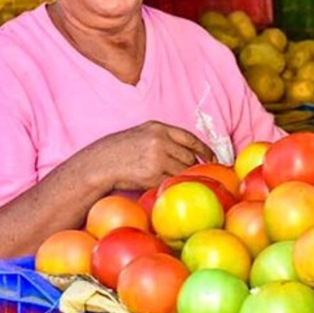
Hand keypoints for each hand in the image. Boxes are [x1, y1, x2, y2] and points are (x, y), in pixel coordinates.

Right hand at [78, 120, 215, 191]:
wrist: (101, 163)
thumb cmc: (121, 149)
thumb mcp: (142, 133)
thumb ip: (164, 138)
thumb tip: (189, 152)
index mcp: (158, 128)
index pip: (189, 138)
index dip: (204, 149)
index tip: (212, 158)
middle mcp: (160, 141)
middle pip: (189, 156)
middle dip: (192, 166)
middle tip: (193, 173)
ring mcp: (157, 159)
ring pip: (182, 170)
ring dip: (183, 176)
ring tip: (177, 179)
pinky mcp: (153, 176)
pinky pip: (171, 182)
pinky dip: (172, 185)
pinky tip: (167, 185)